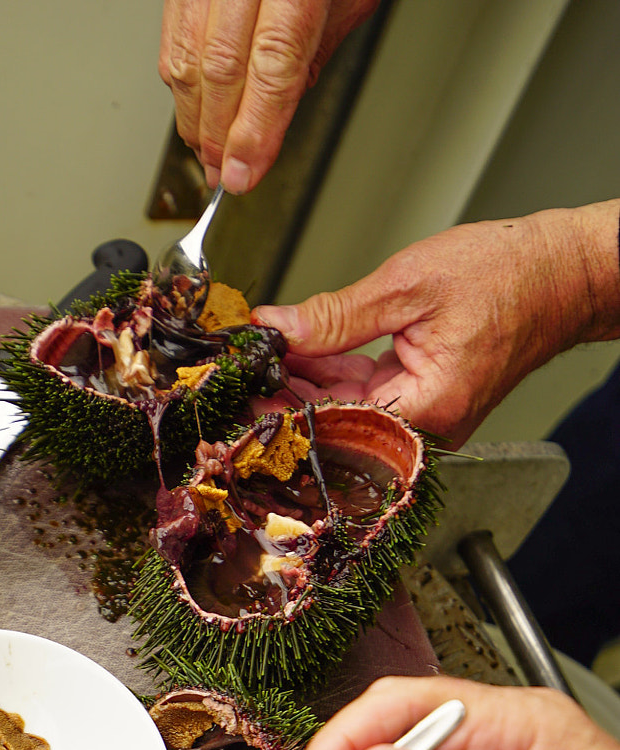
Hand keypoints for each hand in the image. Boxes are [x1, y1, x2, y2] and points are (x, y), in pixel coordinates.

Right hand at [159, 0, 377, 192]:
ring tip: (208, 153)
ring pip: (187, 56)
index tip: (246, 173)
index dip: (255, 129)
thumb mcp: (346, 3)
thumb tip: (269, 126)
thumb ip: (306, 62)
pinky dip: (179, 82)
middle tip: (224, 173)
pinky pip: (172, 36)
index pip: (272, 66)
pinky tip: (193, 108)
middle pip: (221, 67)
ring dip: (194, 117)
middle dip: (219, 134)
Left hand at [252, 203, 619, 444]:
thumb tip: (279, 328)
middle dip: (281, 397)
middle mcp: (426, 429)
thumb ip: (336, 315)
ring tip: (259, 358)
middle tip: (236, 373)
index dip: (279, 411)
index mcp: (426, 410)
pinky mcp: (421, 403)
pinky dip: (331, 377)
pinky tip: (296, 357)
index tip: (240, 395)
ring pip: (345, 411)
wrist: (560, 273)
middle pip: (334, 426)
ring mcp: (424, 420)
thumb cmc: (508, 276)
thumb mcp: (407, 285)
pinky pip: (365, 397)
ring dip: (302, 384)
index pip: (333, 425)